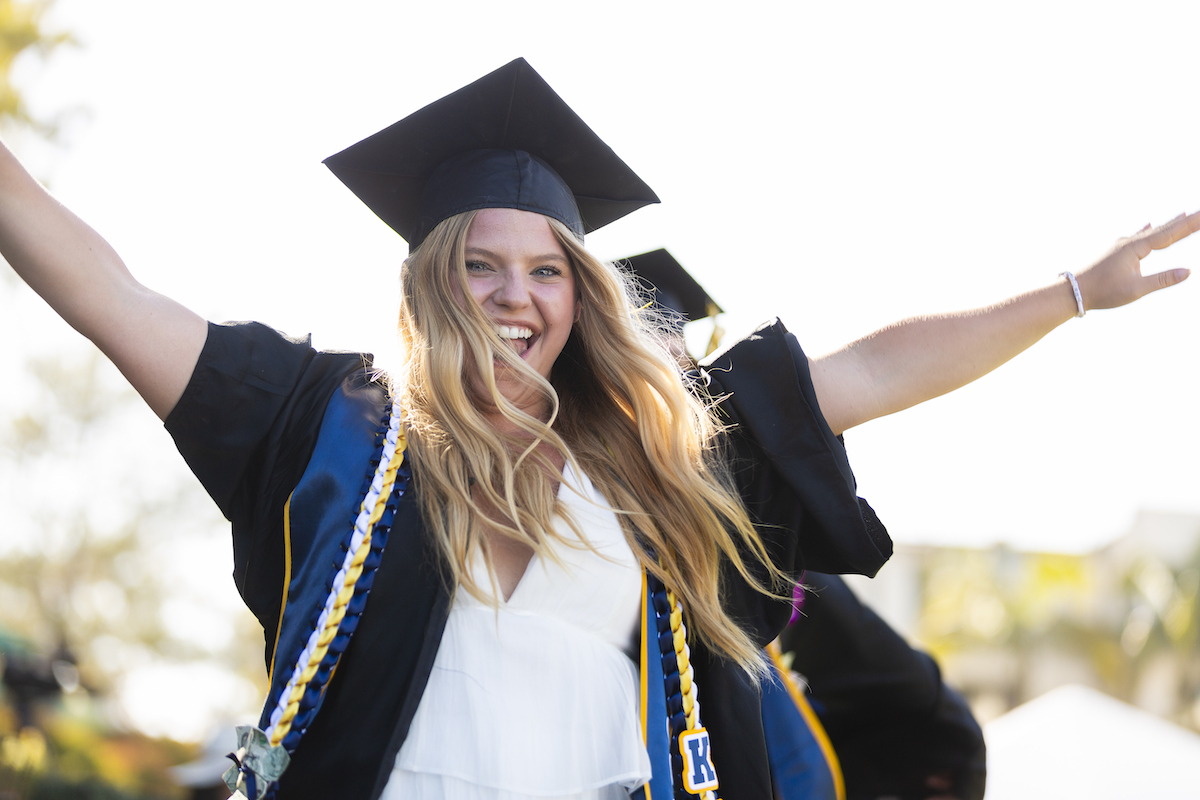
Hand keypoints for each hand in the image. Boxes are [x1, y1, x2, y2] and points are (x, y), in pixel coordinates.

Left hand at [1075, 210, 1199, 310]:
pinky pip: (1137, 236)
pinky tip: (1148, 224)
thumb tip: (1188, 272)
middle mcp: (1129, 242)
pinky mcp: (1115, 251)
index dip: (1190, 224)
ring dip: (1168, 223)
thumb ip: (1162, 280)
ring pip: (1150, 232)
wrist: (1072, 291)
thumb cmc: (1103, 292)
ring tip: (1183, 213)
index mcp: (1136, 248)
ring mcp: (1121, 245)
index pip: (1170, 234)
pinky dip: (1148, 230)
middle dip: (1184, 220)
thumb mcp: (1135, 289)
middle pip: (1162, 229)